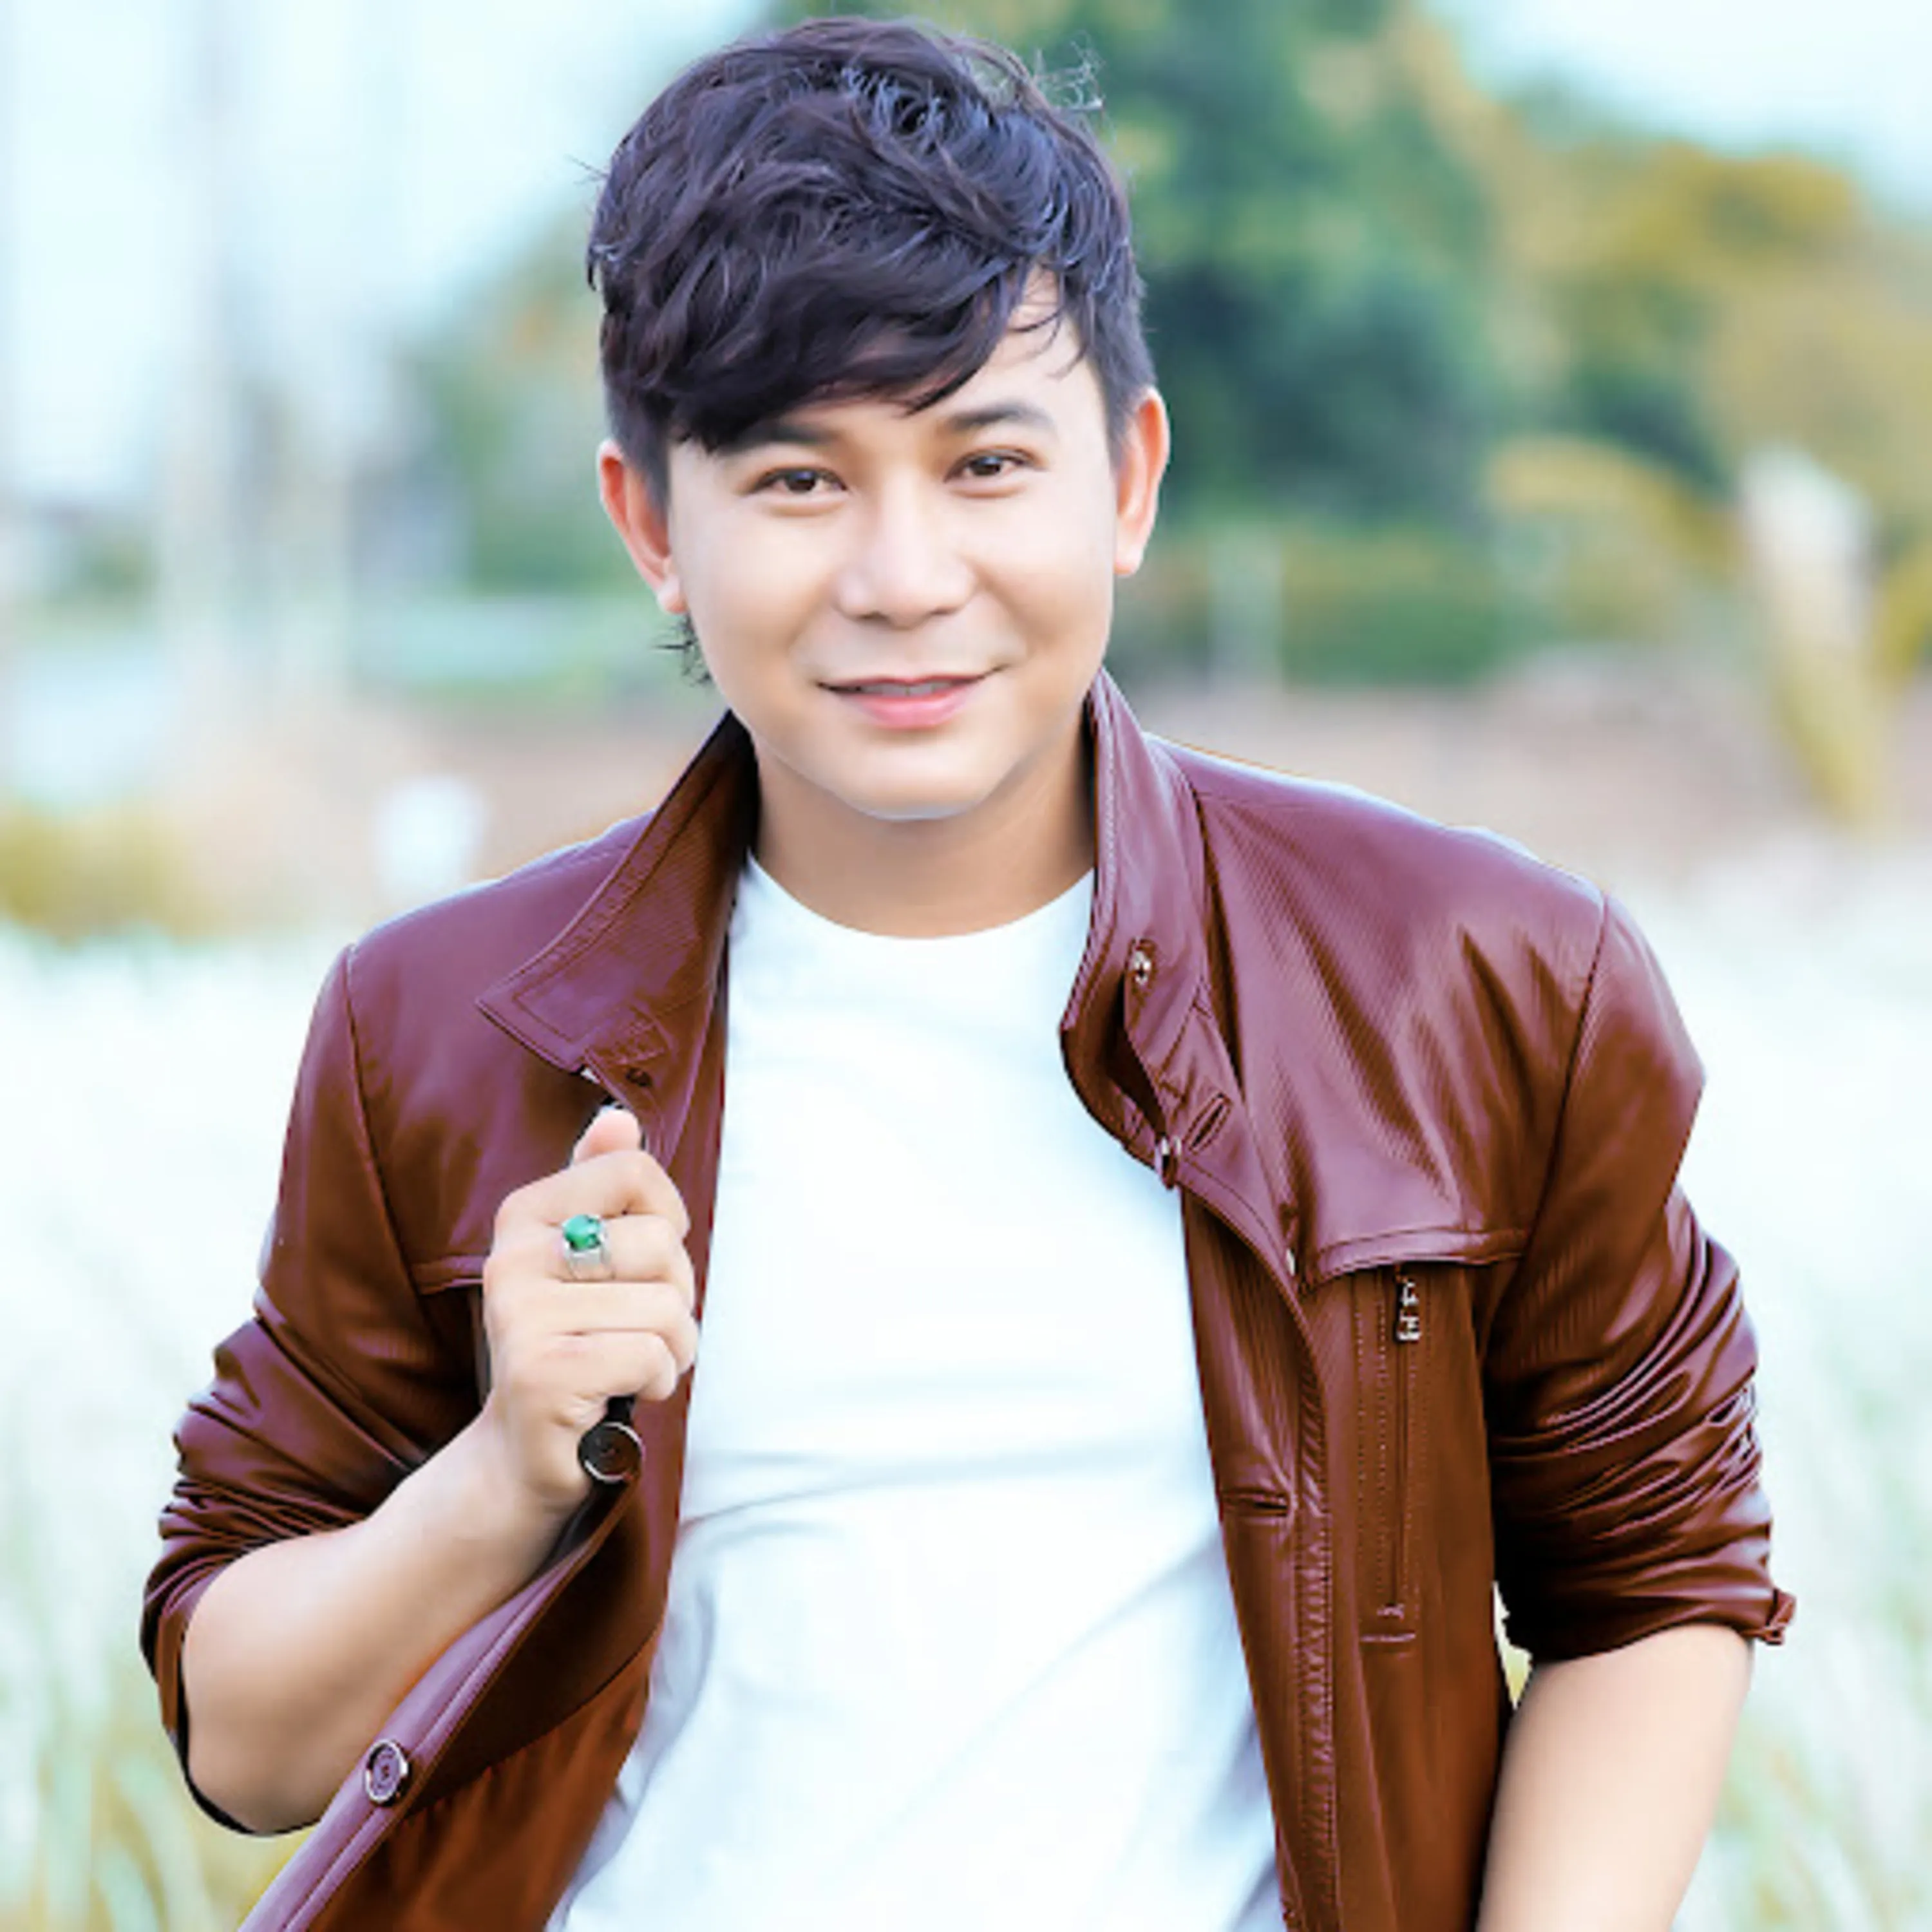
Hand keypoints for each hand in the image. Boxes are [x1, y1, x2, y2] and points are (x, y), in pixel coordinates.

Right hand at [475, 1106, 698, 1526]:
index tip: (641, 1265)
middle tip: (633, 1329)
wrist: (525, 1453)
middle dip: (674, 1296)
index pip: (634, 1172)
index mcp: (525, 1215)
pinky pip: (650, 1355)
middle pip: (660, 1244)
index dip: (666, 1223)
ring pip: (666, 1306)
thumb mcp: (592, 1261)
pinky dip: (656, 1381)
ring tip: (628, 1365)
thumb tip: (619, 1119)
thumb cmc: (580, 1344)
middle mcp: (512, 1258)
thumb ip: (603, 1186)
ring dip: (671, 1348)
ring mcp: (521, 1317)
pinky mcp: (541, 1374)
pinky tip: (619, 1394)